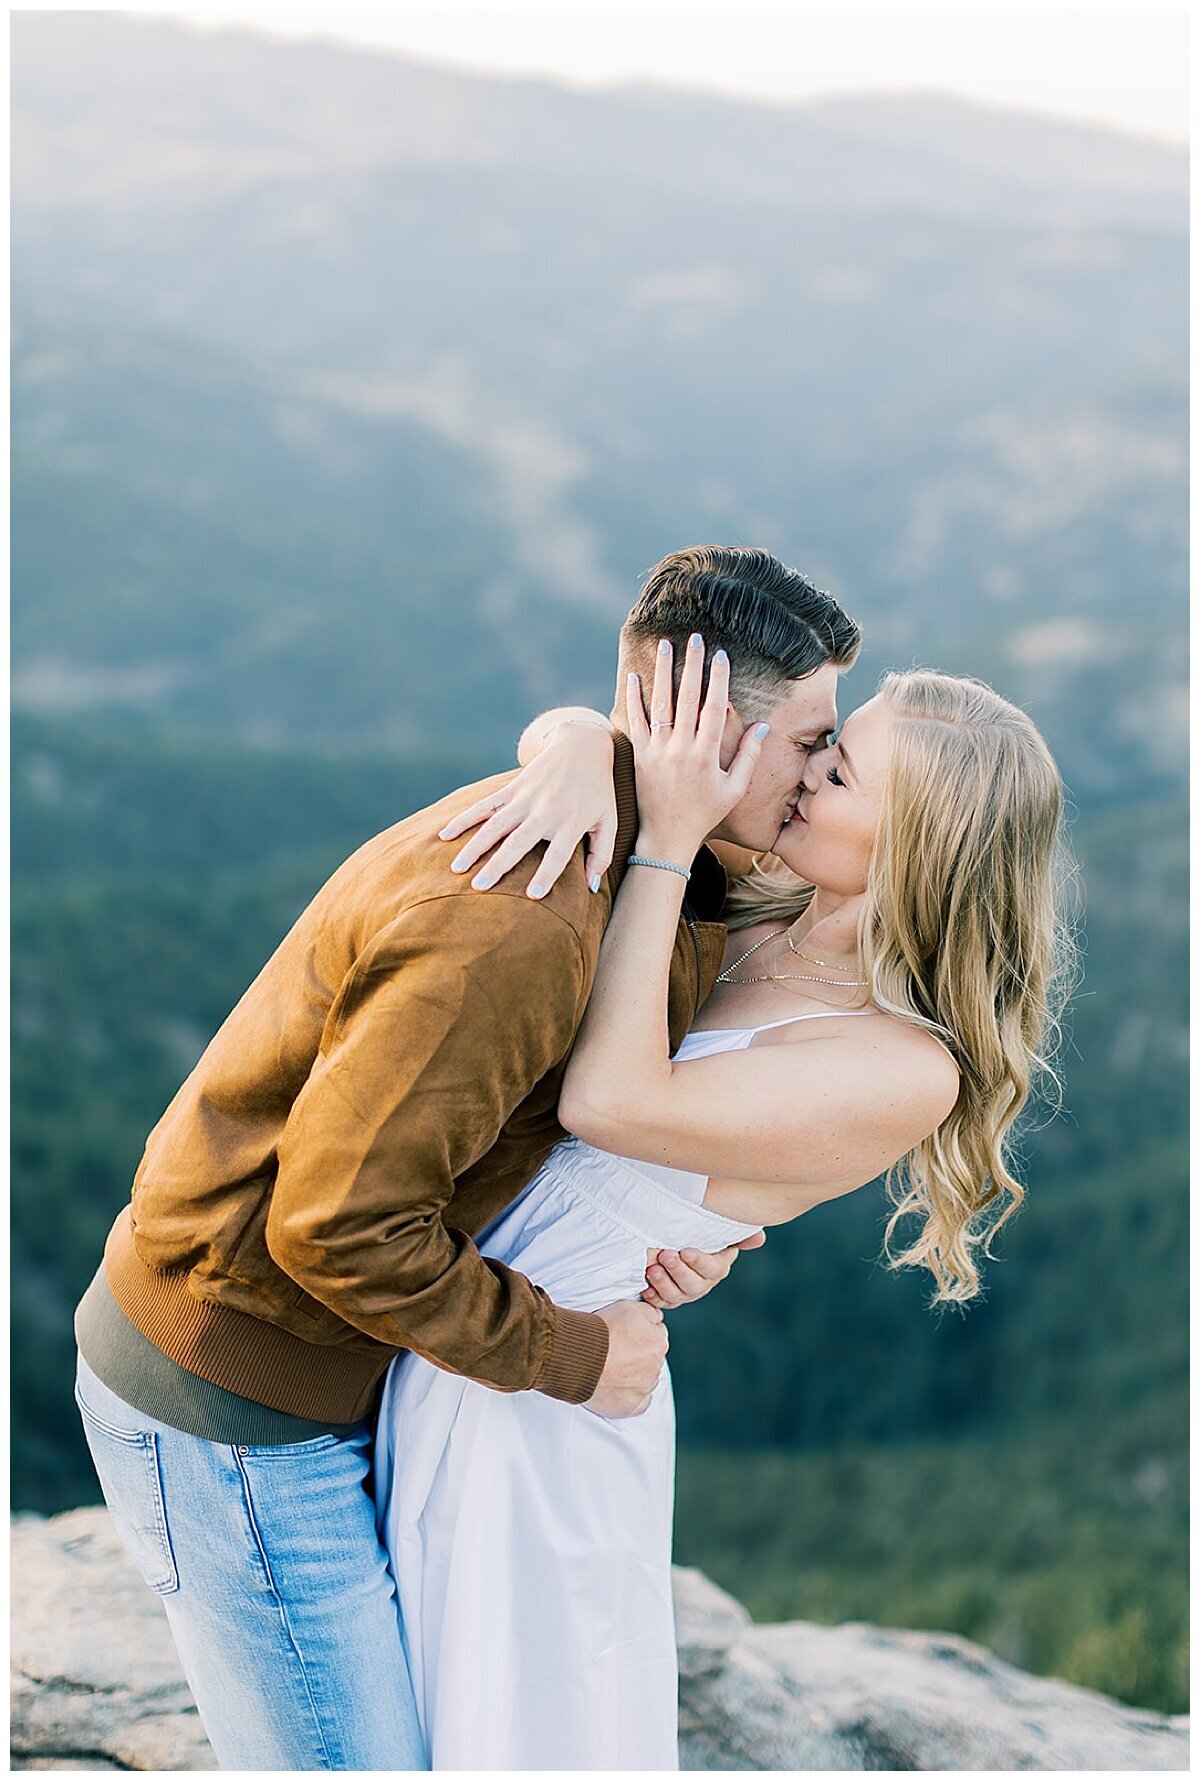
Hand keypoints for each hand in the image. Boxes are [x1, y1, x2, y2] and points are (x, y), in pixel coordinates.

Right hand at [439, 722, 616, 896]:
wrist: (582, 746)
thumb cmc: (598, 791)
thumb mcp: (609, 821)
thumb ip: (602, 855)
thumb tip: (591, 888)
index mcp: (572, 822)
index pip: (558, 855)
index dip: (546, 875)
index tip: (532, 895)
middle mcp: (546, 811)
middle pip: (518, 842)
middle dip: (498, 865)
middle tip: (478, 887)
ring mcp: (526, 798)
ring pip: (495, 825)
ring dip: (474, 846)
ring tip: (457, 868)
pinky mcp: (512, 788)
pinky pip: (484, 805)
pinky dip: (464, 819)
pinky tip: (445, 834)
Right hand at [583, 1299, 669, 1417]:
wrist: (579, 1355)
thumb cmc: (600, 1330)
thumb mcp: (629, 1306)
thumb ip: (649, 1313)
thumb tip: (656, 1318)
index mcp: (658, 1341)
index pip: (656, 1335)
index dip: (639, 1333)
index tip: (625, 1335)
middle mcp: (656, 1365)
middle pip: (651, 1359)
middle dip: (637, 1356)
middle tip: (615, 1352)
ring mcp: (644, 1387)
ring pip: (645, 1381)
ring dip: (633, 1376)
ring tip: (610, 1370)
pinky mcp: (632, 1406)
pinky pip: (639, 1404)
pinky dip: (630, 1398)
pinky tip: (618, 1389)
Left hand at [627, 637, 767, 861]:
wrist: (667, 837)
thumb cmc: (705, 814)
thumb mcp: (734, 789)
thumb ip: (749, 756)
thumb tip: (764, 726)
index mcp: (706, 755)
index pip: (713, 708)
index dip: (718, 679)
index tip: (721, 655)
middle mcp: (680, 749)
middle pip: (687, 698)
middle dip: (692, 664)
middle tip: (695, 638)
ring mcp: (657, 751)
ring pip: (660, 703)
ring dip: (663, 671)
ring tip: (664, 644)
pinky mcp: (639, 756)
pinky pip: (635, 721)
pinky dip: (634, 698)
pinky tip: (634, 675)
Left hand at [642, 1229, 765, 1308]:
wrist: (668, 1240)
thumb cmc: (694, 1230)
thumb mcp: (712, 1227)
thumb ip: (738, 1233)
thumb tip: (759, 1237)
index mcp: (718, 1265)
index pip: (713, 1268)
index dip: (700, 1262)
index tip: (686, 1252)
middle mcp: (704, 1282)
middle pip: (695, 1285)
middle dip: (678, 1271)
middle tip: (665, 1256)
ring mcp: (685, 1293)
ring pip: (678, 1296)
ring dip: (664, 1284)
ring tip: (652, 1270)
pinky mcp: (668, 1298)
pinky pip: (662, 1303)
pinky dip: (654, 1297)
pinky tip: (646, 1289)